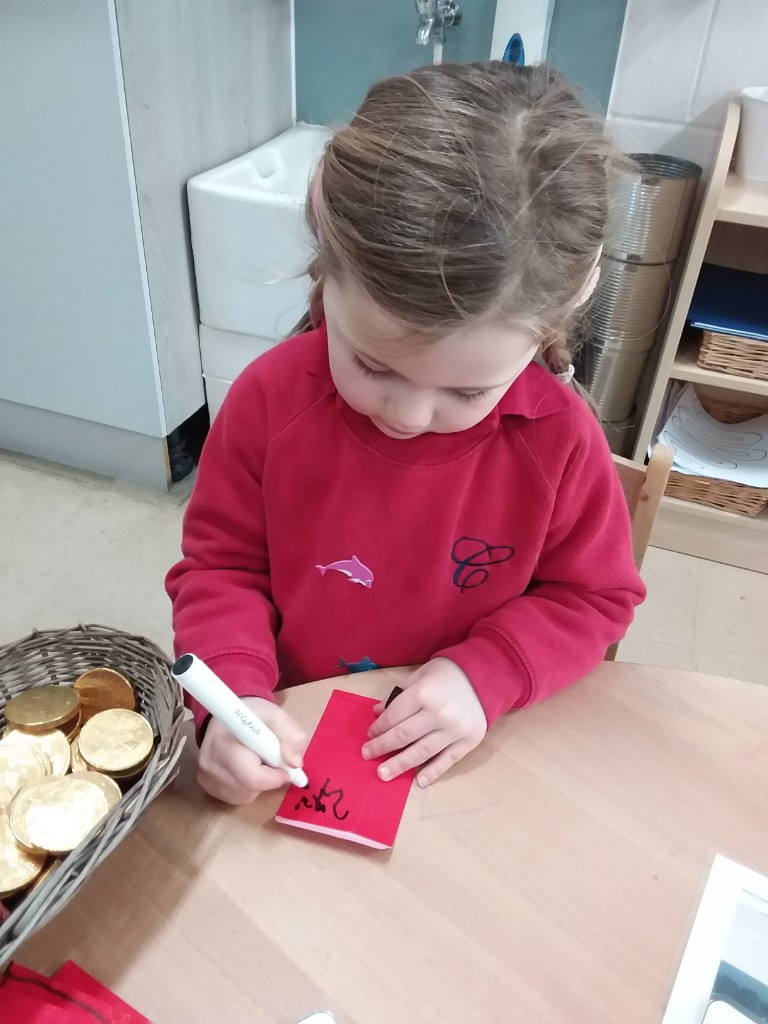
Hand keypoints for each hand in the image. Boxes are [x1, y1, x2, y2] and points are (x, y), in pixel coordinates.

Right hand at [197, 696, 306, 803]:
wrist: (228, 714)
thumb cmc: (254, 716)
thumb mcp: (278, 717)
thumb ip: (291, 736)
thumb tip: (295, 764)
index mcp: (224, 743)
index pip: (251, 777)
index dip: (273, 777)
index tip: (283, 767)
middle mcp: (209, 763)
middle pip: (248, 789)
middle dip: (267, 780)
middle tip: (270, 761)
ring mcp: (205, 776)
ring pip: (243, 796)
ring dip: (258, 784)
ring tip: (256, 762)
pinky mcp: (205, 784)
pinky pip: (234, 797)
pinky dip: (247, 788)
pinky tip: (246, 770)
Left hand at [362, 658, 486, 787]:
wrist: (487, 676)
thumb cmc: (449, 673)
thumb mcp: (421, 675)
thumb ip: (399, 694)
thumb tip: (377, 713)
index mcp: (423, 694)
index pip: (394, 716)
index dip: (379, 727)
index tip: (370, 734)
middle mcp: (438, 714)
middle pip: (404, 736)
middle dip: (382, 747)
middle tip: (367, 755)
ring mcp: (454, 730)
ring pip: (422, 752)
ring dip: (400, 764)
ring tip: (383, 774)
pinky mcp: (468, 741)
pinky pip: (447, 760)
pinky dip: (432, 772)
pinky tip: (418, 781)